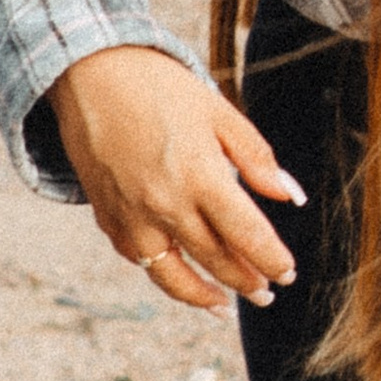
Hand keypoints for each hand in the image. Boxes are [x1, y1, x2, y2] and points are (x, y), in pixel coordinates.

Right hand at [47, 45, 304, 315]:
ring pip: (173, 275)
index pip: (247, 235)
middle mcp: (166, 204)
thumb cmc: (161, 88)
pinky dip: (164, 274)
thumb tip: (291, 197)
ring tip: (227, 306)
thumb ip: (257, 159)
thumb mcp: (220, 112)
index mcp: (201, 175)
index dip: (272, 260)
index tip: (288, 273)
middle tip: (268, 294)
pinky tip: (182, 278)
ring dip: (204, 296)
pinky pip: (141, 259)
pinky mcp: (108, 218)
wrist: (89, 74)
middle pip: (216, 260)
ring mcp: (132, 216)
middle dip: (248, 282)